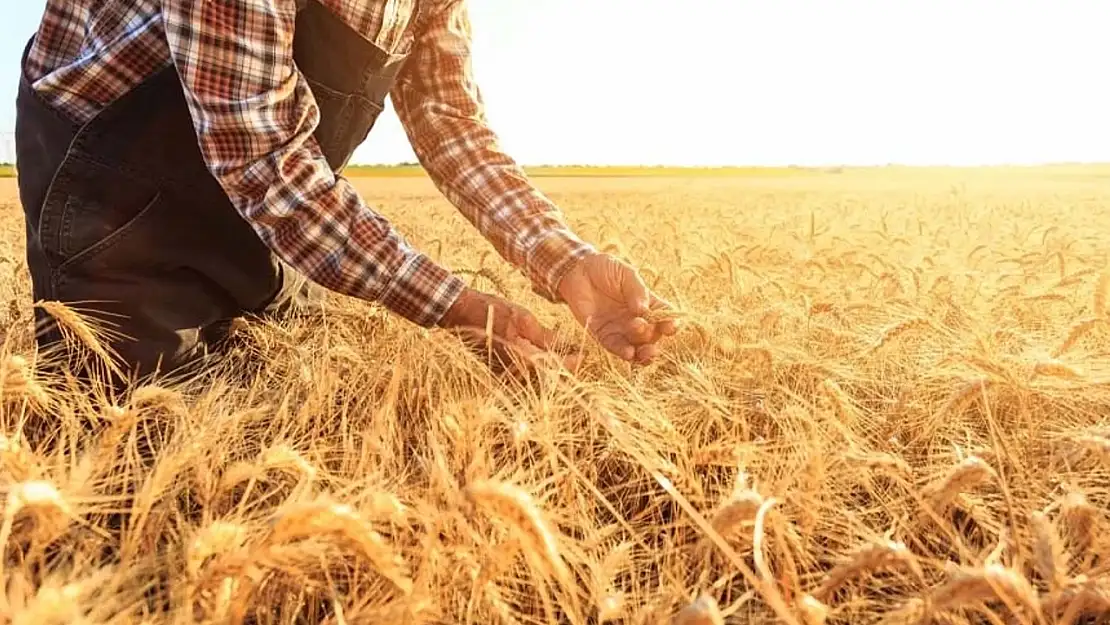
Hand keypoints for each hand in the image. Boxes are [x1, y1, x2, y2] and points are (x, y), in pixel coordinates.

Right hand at [438, 287, 580, 377]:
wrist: (459, 314)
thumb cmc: (491, 311)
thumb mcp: (522, 318)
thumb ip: (545, 336)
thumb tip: (565, 345)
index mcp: (522, 358)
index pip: (555, 368)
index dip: (572, 362)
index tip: (583, 354)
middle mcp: (513, 373)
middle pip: (547, 377)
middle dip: (563, 367)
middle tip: (575, 354)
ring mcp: (504, 377)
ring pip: (535, 378)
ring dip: (550, 369)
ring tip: (562, 355)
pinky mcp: (499, 375)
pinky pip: (522, 376)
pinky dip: (535, 368)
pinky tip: (542, 356)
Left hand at [556, 252, 678, 364]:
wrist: (577, 271)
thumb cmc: (605, 269)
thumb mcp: (625, 273)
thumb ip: (636, 290)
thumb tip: (643, 310)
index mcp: (648, 303)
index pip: (665, 317)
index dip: (671, 324)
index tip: (670, 327)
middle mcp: (637, 319)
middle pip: (652, 336)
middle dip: (652, 337)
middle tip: (642, 327)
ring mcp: (621, 329)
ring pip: (638, 348)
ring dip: (643, 353)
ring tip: (644, 351)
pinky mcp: (603, 335)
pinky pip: (616, 348)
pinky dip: (624, 353)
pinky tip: (629, 353)